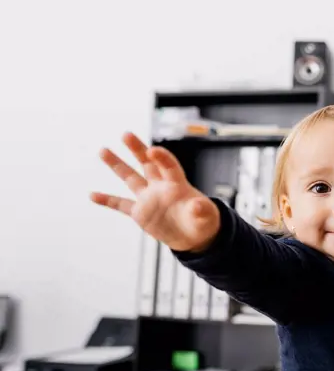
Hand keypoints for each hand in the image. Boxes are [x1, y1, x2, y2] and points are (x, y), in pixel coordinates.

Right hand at [90, 132, 219, 251]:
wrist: (193, 235)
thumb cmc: (202, 221)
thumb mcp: (205, 216)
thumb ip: (201, 209)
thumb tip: (198, 205)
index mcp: (178, 184)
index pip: (169, 166)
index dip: (162, 158)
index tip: (153, 150)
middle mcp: (160, 187)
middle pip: (147, 163)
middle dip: (137, 149)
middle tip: (126, 134)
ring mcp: (149, 198)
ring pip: (130, 178)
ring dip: (117, 165)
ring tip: (103, 150)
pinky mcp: (140, 212)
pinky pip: (121, 204)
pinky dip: (107, 200)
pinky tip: (92, 195)